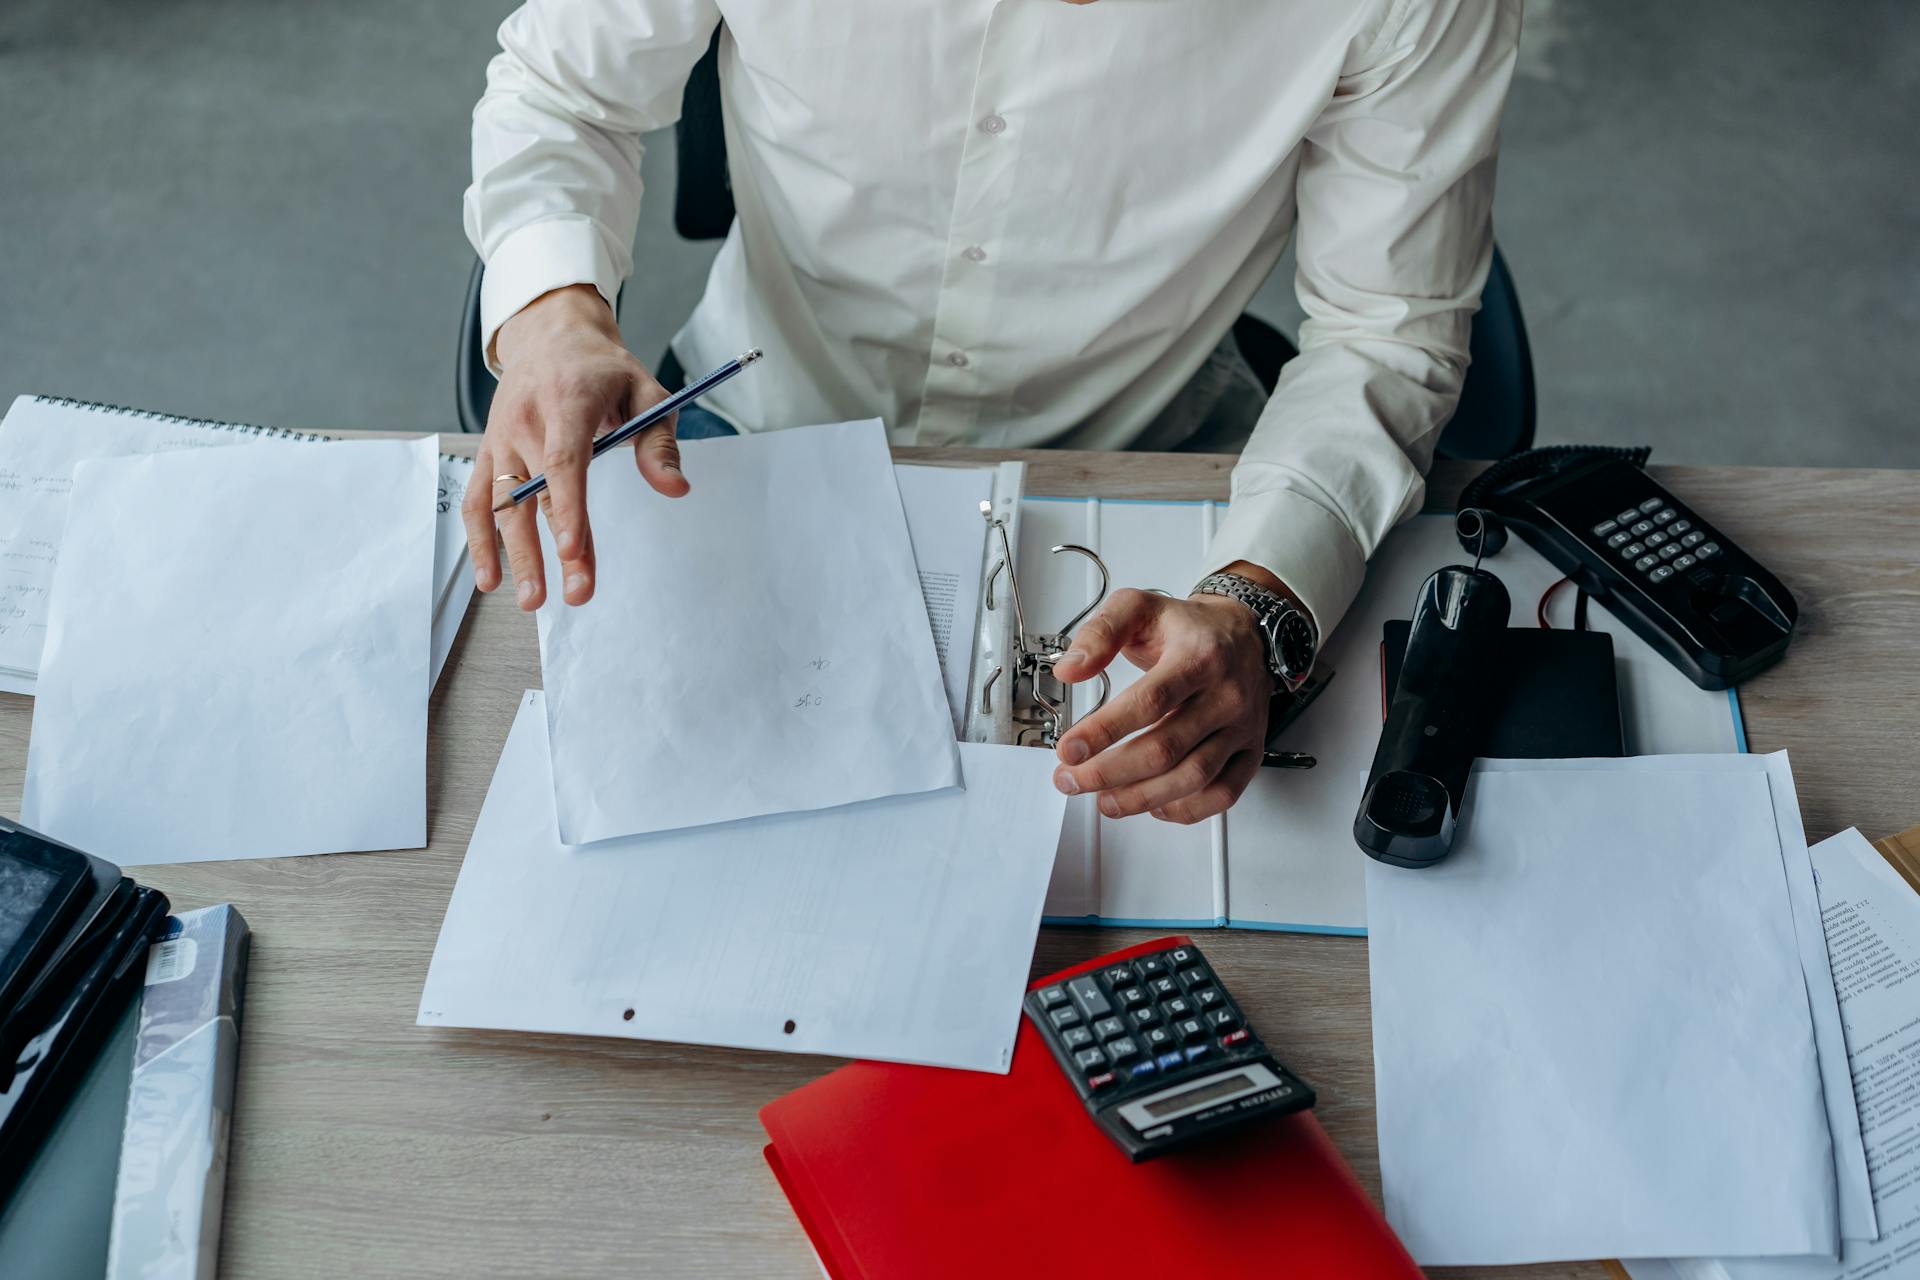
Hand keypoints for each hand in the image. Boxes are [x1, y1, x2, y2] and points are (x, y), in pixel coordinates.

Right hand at [461, 284, 686, 610]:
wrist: (550, 335)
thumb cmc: (603, 370)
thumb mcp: (646, 391)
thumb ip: (659, 441)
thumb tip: (676, 488)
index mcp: (566, 401)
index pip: (564, 461)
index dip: (568, 508)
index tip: (574, 550)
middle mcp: (525, 422)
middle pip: (535, 495)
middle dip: (551, 550)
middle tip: (574, 594)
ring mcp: (500, 439)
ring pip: (500, 505)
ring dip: (513, 556)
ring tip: (530, 601)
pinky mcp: (488, 453)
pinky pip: (475, 501)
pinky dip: (478, 541)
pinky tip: (490, 579)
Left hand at [1051, 572, 1284, 823]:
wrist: (1244, 632)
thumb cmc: (1188, 627)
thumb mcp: (1139, 608)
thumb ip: (1100, 633)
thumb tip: (1070, 669)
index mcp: (1197, 657)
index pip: (1148, 702)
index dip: (1104, 731)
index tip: (1069, 750)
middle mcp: (1225, 695)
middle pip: (1166, 748)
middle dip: (1110, 772)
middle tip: (1072, 779)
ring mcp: (1241, 726)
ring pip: (1193, 777)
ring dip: (1141, 797)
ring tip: (1104, 800)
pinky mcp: (1251, 750)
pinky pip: (1223, 792)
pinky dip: (1186, 809)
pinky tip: (1154, 805)